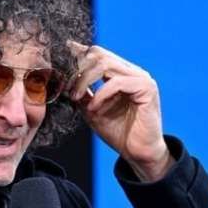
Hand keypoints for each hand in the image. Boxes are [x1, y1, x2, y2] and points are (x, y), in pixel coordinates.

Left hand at [67, 41, 171, 181]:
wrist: (138, 153)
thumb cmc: (118, 132)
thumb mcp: (91, 109)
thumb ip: (81, 92)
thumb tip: (62, 79)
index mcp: (121, 73)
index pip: (98, 54)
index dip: (78, 54)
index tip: (61, 59)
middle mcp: (132, 71)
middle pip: (99, 54)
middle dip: (78, 69)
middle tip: (66, 88)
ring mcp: (141, 78)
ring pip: (105, 64)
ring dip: (84, 80)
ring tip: (76, 98)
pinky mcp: (146, 88)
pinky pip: (117, 83)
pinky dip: (100, 94)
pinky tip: (93, 108)